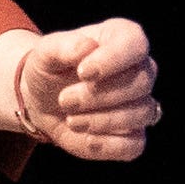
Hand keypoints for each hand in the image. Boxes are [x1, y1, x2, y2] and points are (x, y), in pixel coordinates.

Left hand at [14, 18, 159, 161]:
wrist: (42, 101)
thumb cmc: (50, 69)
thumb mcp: (45, 52)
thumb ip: (63, 46)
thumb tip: (87, 47)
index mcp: (122, 39)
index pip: (135, 44)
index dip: (113, 59)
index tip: (83, 72)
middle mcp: (140, 70)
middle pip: (141, 82)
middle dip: (99, 95)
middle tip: (64, 99)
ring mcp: (141, 104)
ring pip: (142, 113)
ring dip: (102, 120)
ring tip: (70, 119)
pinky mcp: (134, 136)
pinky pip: (135, 144)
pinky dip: (107, 144)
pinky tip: (84, 137)